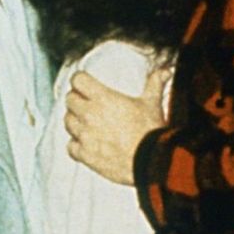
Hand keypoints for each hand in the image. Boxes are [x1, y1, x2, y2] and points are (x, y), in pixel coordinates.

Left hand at [65, 66, 168, 184]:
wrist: (150, 162)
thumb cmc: (150, 131)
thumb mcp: (152, 103)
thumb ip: (155, 83)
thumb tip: (165, 70)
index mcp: (103, 98)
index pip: (78, 80)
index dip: (80, 80)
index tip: (84, 84)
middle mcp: (90, 114)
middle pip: (70, 100)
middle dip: (76, 99)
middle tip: (85, 103)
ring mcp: (85, 135)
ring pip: (68, 122)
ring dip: (75, 121)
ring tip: (86, 123)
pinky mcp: (85, 155)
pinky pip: (71, 146)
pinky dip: (76, 144)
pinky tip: (86, 144)